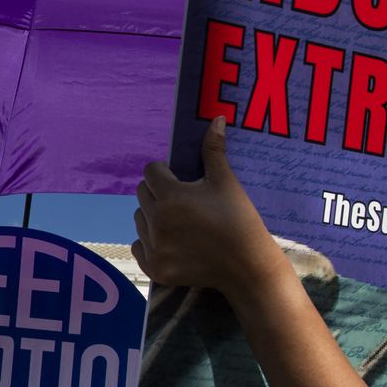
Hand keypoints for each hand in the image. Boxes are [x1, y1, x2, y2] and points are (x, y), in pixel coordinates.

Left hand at [133, 117, 283, 298]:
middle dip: (158, 192)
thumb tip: (216, 118)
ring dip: (152, 216)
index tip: (180, 180)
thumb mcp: (226, 182)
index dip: (165, 172)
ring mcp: (154, 247)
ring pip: (139, 219)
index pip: (151, 171)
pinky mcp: (155, 268)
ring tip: (179, 222)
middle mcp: (156, 221)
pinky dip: (150, 243)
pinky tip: (172, 242)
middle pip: (142, 193)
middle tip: (182, 201)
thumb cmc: (239, 220)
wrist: (248, 266)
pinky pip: (138, 246)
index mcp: (171, 196)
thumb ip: (214, 150)